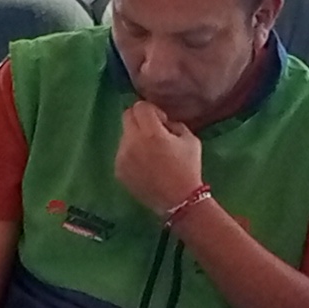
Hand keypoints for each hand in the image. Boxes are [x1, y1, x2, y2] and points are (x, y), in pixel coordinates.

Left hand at [114, 99, 206, 217]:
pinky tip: (146, 166)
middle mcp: (131, 142)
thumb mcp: (190, 139)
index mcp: (150, 132)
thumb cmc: (188, 169)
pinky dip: (132, 154)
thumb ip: (174, 124)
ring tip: (151, 154)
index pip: (140, 106)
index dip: (152, 110)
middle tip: (153, 132)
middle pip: (127, 116)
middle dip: (140, 119)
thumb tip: (163, 121)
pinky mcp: (118, 170)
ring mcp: (122, 157)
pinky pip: (122, 153)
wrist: (179, 201)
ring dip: (136, 138)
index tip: (162, 122)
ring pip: (124, 136)